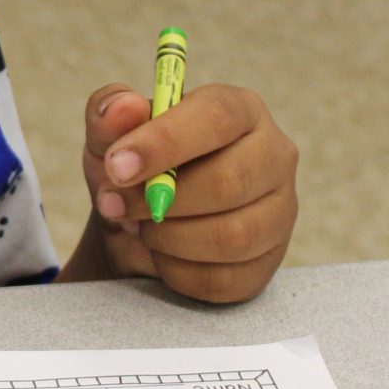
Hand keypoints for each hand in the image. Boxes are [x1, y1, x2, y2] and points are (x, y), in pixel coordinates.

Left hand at [77, 82, 297, 302]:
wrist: (136, 230)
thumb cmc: (135, 172)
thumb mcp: (110, 138)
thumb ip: (109, 114)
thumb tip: (123, 108)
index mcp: (240, 111)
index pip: (217, 116)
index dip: (165, 141)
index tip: (117, 167)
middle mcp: (273, 156)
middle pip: (229, 181)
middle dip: (160, 200)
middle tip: (115, 205)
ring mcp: (280, 212)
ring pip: (231, 236)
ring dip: (167, 238)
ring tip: (140, 228)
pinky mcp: (268, 262)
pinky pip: (224, 279)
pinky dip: (177, 272)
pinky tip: (161, 255)